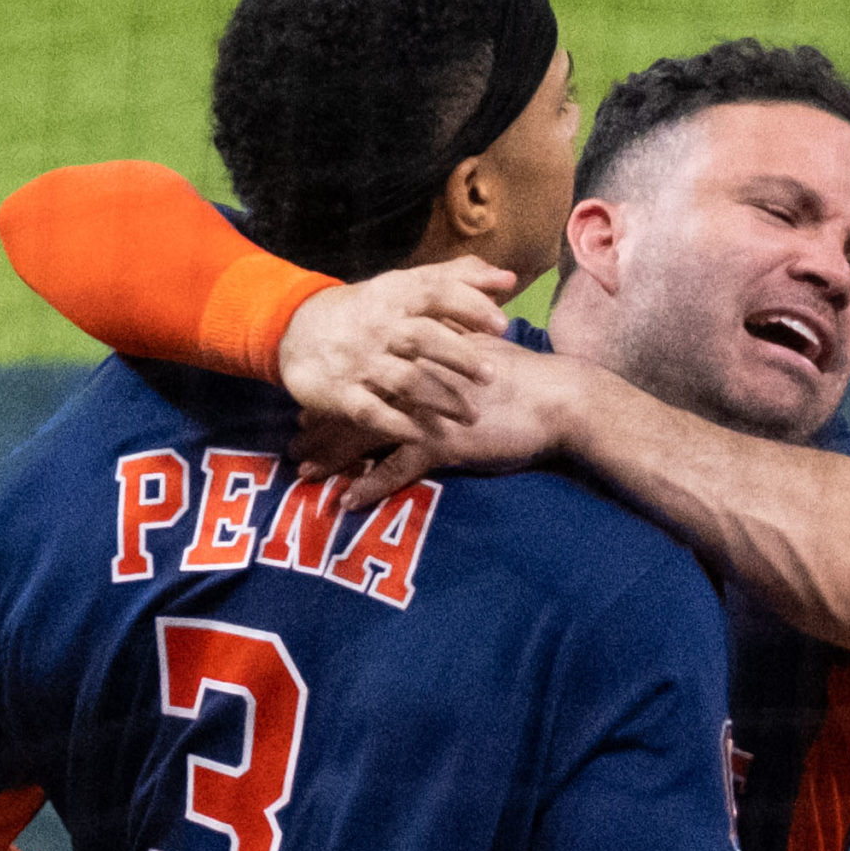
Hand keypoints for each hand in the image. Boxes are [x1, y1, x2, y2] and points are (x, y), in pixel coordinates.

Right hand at [277, 256, 512, 459]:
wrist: (296, 330)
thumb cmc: (369, 309)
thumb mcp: (405, 285)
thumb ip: (457, 279)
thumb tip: (507, 278)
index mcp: (396, 296)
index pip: (436, 293)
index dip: (470, 307)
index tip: (502, 325)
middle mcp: (378, 327)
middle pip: (423, 338)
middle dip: (460, 357)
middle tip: (492, 376)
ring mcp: (359, 362)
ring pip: (404, 380)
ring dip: (440, 399)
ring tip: (471, 415)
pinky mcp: (341, 394)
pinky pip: (371, 412)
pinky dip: (398, 425)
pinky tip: (423, 436)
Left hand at [321, 343, 591, 510]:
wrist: (557, 399)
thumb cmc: (523, 377)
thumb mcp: (480, 351)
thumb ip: (449, 349)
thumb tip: (431, 352)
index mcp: (419, 356)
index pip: (365, 373)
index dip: (337, 389)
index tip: (311, 404)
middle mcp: (413, 381)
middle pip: (354, 402)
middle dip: (321, 424)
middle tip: (293, 441)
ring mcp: (424, 413)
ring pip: (364, 434)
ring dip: (332, 455)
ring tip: (305, 472)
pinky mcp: (441, 444)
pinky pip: (395, 469)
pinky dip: (369, 486)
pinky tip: (346, 501)